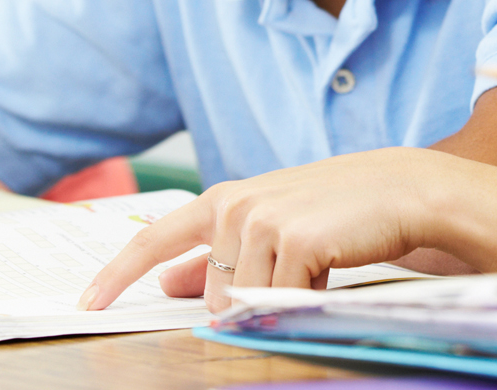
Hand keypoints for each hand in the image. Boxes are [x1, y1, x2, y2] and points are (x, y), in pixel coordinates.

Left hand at [79, 147, 496, 312]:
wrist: (409, 191)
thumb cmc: (343, 210)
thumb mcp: (274, 223)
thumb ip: (219, 252)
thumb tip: (172, 284)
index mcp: (227, 197)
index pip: (157, 238)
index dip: (118, 274)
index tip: (87, 304)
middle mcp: (236, 203)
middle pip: (212, 291)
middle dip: (247, 299)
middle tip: (300, 270)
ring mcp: (262, 220)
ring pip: (245, 300)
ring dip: (282, 297)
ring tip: (322, 264)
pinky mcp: (293, 240)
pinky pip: (281, 300)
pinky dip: (307, 297)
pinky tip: (333, 269)